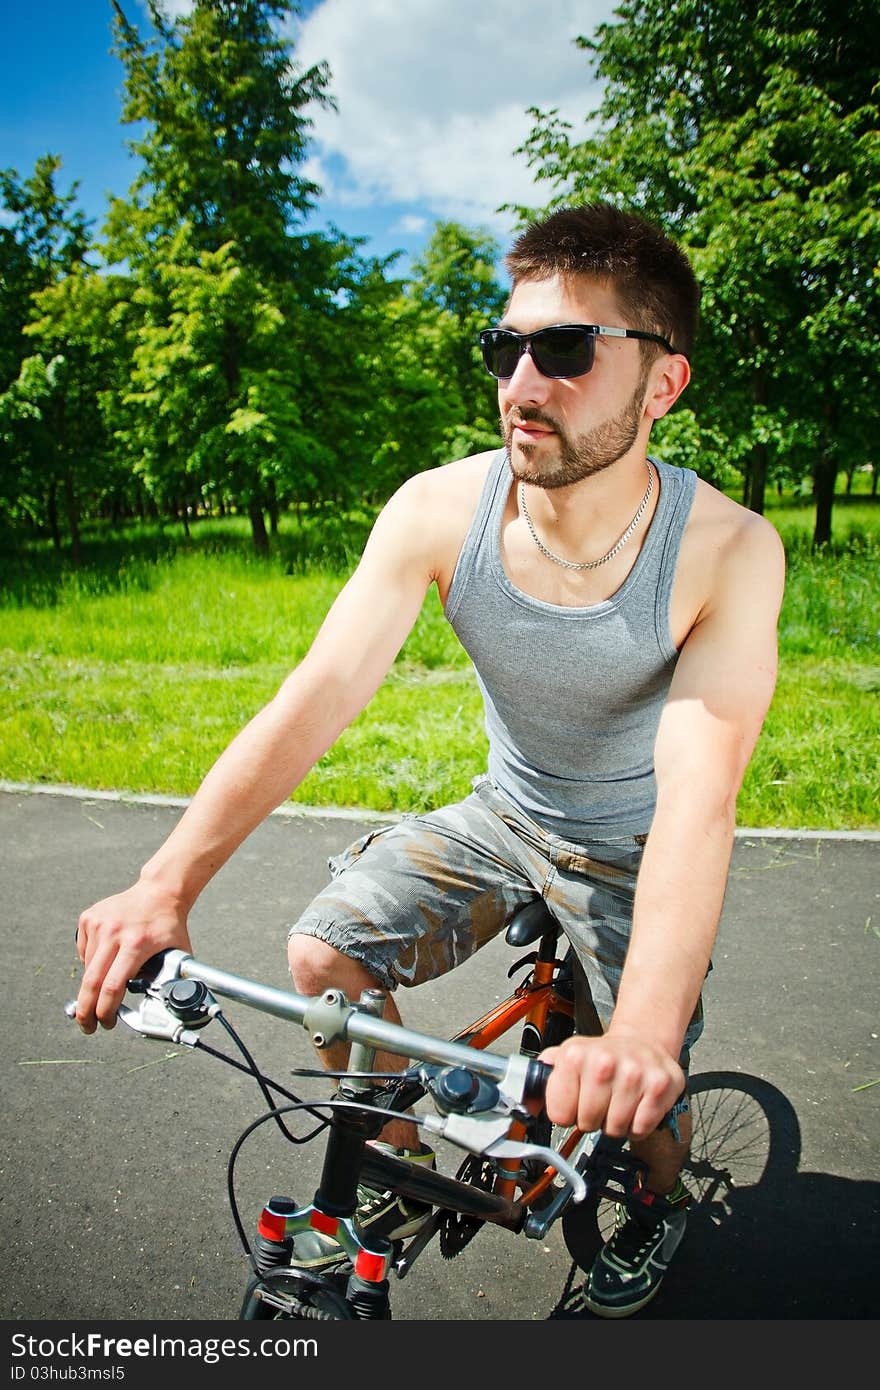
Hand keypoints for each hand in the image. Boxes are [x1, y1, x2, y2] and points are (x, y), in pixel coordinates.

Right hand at [74, 880, 191, 1033]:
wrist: (160, 891)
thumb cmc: (169, 924)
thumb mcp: (176, 953)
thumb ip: (169, 979)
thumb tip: (165, 1005)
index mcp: (137, 944)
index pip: (113, 986)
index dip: (106, 1010)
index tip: (106, 1023)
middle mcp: (114, 933)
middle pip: (91, 982)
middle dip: (86, 1010)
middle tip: (86, 1025)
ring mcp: (99, 924)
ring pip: (87, 968)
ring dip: (94, 984)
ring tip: (108, 984)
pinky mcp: (89, 918)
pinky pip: (84, 951)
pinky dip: (91, 962)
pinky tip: (107, 957)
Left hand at [540, 1029, 684, 1139]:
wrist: (642, 1041)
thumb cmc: (602, 1057)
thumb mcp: (567, 1057)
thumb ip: (543, 1078)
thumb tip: (526, 1102)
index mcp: (574, 1055)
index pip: (559, 1115)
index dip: (567, 1113)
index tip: (575, 1100)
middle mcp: (604, 1062)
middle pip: (587, 1124)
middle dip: (592, 1118)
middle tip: (601, 1100)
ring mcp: (635, 1073)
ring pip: (615, 1128)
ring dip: (616, 1122)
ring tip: (619, 1100)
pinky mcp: (662, 1085)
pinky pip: (641, 1128)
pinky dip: (638, 1124)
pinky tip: (636, 1104)